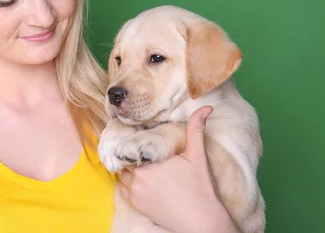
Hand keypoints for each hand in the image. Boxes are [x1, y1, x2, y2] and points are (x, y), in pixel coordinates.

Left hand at [119, 106, 239, 232]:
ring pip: (123, 171)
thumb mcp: (198, 155)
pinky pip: (122, 187)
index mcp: (151, 161)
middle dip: (133, 154)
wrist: (201, 221)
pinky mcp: (135, 204)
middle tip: (143, 152)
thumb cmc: (200, 187)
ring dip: (129, 167)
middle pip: (126, 157)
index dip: (134, 141)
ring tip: (142, 165)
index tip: (141, 140)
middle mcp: (138, 176)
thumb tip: (205, 108)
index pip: (132, 144)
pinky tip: (140, 180)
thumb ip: (196, 129)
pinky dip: (127, 182)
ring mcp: (134, 191)